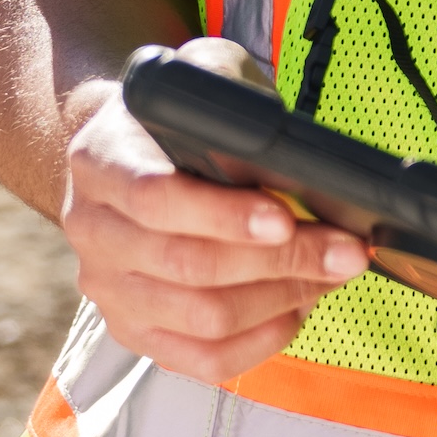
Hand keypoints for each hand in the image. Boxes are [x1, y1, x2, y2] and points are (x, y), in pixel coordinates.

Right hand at [58, 75, 368, 385]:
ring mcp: (108, 288)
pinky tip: (296, 309)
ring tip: (331, 273)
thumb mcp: (202, 77)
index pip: (155, 199)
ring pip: (202, 318)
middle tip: (345, 251)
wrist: (127, 156)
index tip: (285, 218)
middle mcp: (91, 230)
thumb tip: (288, 158)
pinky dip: (261, 340)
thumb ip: (233, 102)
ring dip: (282, 300)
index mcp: (99, 161)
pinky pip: (202, 359)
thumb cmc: (177, 120)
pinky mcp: (133, 330)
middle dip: (281, 262)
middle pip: (189, 266)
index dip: (224, 216)